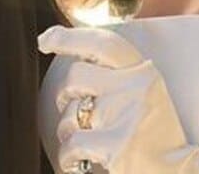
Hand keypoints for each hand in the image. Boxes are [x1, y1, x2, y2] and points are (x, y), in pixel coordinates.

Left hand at [38, 26, 198, 173]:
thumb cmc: (153, 132)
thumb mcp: (143, 91)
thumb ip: (116, 72)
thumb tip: (71, 49)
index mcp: (144, 71)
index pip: (103, 42)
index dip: (69, 37)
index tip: (45, 39)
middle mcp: (135, 88)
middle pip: (75, 76)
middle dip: (64, 94)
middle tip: (73, 107)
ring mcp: (124, 116)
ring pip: (70, 113)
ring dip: (68, 129)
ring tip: (83, 139)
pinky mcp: (114, 146)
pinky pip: (71, 144)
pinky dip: (68, 156)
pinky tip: (77, 161)